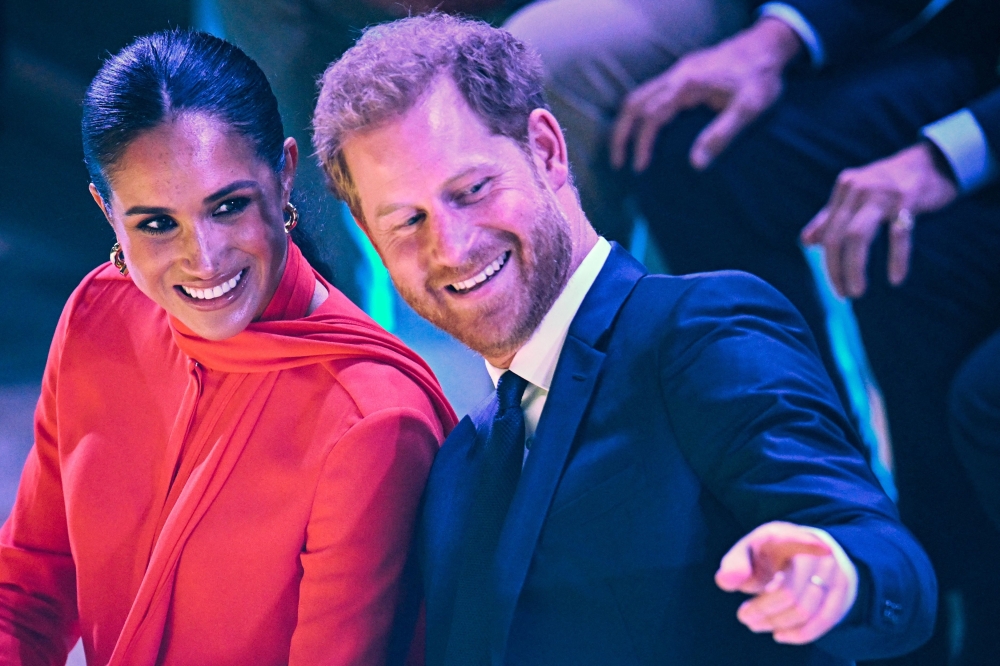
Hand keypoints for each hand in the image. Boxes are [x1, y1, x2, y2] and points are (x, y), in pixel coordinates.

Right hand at [609, 17, 800, 172]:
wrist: (768, 46)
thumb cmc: (761, 79)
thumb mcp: (748, 109)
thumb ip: (721, 135)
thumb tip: (695, 165)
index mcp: (687, 85)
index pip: (652, 116)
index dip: (642, 144)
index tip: (640, 168)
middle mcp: (676, 76)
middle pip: (634, 103)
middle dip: (621, 134)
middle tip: (618, 163)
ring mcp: (677, 72)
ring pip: (638, 96)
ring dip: (626, 123)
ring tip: (624, 150)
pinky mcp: (682, 74)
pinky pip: (649, 93)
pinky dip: (639, 113)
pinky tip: (644, 130)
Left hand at [716, 521, 857, 644]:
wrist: (806, 552)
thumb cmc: (768, 554)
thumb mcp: (748, 551)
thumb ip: (734, 565)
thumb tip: (726, 580)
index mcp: (788, 536)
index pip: (795, 540)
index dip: (805, 543)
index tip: (820, 548)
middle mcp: (817, 551)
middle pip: (789, 592)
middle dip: (762, 609)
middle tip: (744, 616)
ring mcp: (834, 571)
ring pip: (805, 609)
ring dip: (777, 622)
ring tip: (756, 624)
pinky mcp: (843, 590)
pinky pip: (825, 619)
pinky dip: (800, 633)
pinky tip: (780, 634)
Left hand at [800, 142, 958, 297]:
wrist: (933, 161)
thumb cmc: (891, 184)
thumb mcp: (857, 196)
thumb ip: (831, 217)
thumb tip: (805, 241)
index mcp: (845, 189)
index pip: (828, 232)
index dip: (829, 262)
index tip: (836, 286)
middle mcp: (859, 189)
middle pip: (838, 236)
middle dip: (836, 269)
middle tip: (844, 295)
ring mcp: (883, 193)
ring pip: (858, 236)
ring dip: (854, 268)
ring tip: (856, 291)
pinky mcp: (908, 198)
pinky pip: (898, 234)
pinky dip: (896, 259)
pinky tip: (895, 278)